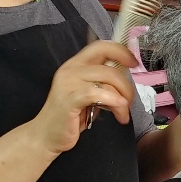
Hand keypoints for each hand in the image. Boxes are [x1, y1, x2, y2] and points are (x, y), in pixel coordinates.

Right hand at [27, 40, 137, 155]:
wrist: (46, 135)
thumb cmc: (69, 116)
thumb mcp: (88, 94)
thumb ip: (102, 82)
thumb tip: (124, 77)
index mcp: (75, 65)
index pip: (100, 46)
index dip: (121, 51)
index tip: (134, 62)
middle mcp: (70, 69)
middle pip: (108, 66)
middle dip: (126, 84)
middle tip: (130, 100)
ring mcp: (68, 83)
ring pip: (106, 80)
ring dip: (122, 99)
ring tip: (123, 113)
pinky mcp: (69, 98)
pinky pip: (98, 94)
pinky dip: (114, 102)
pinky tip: (119, 113)